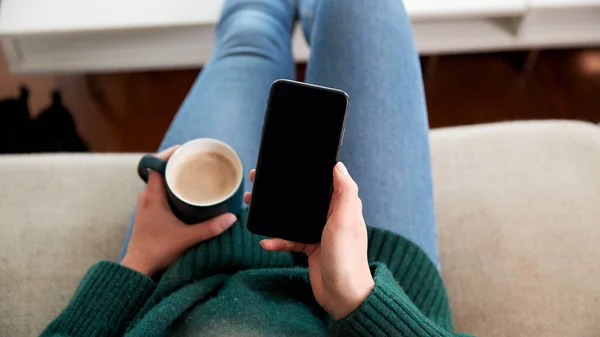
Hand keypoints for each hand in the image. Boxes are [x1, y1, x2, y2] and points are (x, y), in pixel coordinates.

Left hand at [122, 145, 236, 276]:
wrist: (138, 268)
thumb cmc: (157, 251)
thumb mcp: (187, 238)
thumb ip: (210, 228)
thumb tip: (232, 218)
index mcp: (152, 196)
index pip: (155, 164)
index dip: (169, 154)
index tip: (186, 150)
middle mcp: (146, 196)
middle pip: (160, 170)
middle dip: (177, 163)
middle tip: (196, 160)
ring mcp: (146, 204)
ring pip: (159, 181)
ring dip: (174, 176)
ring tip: (193, 173)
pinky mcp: (148, 212)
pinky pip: (159, 191)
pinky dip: (171, 187)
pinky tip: (185, 192)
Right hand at [244, 163, 373, 318]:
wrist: (344, 296)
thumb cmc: (347, 258)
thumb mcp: (345, 221)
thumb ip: (345, 192)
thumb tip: (339, 165)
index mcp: (342, 206)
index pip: (323, 182)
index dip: (306, 172)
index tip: (287, 164)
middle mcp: (331, 216)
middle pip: (303, 198)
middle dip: (282, 192)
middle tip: (259, 183)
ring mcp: (319, 232)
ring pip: (292, 217)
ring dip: (274, 214)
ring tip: (252, 206)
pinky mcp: (310, 248)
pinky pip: (289, 239)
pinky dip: (277, 240)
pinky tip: (266, 242)